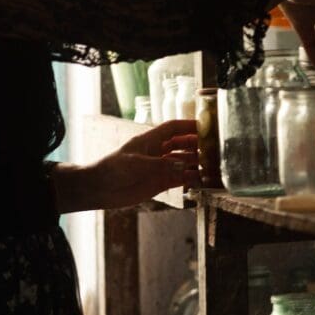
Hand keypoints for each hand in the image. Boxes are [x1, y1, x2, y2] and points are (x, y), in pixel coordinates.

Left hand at [51, 120, 199, 211]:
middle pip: (183, 144)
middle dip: (198, 145)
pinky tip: (203, 180)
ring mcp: (160, 167)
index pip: (174, 128)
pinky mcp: (160, 183)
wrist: (99, 189)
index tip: (206, 125)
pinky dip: (192, 179)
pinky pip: (180, 179)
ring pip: (184, 162)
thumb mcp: (136, 164)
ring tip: (213, 165)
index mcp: (150, 140)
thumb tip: (185, 167)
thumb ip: (161, 166)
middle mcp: (158, 152)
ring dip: (197, 163)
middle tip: (215, 148)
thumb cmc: (113, 169)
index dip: (189, 125)